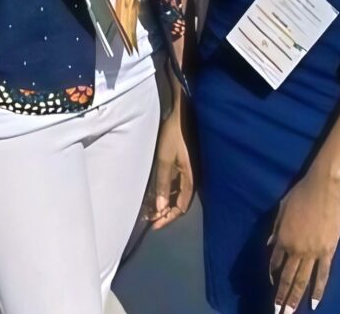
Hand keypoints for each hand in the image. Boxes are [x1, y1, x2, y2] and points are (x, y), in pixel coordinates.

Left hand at [144, 111, 193, 228]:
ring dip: (164, 204)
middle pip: (179, 203)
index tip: (155, 225)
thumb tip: (160, 209)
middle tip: (150, 220)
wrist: (177, 115)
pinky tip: (155, 195)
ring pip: (176, 195)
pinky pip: (173, 185)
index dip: (168, 218)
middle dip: (166, 214)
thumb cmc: (172, 136)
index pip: (181, 206)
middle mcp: (189, 178)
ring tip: (149, 210)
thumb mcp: (165, 160)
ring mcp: (184, 172)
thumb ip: (163, 184)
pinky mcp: (179, 166)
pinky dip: (165, 193)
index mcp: (189, 178)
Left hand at [269, 170, 339, 312]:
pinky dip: (318, 290)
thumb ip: (276, 229)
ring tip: (289, 313)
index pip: (275, 262)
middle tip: (277, 313)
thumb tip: (270, 245)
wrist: (324, 186)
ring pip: (302, 280)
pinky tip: (314, 303)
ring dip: (295, 298)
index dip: (272, 274)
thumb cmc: (302, 192)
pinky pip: (322, 275)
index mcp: (282, 237)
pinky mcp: (328, 251)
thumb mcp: (282, 208)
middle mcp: (295, 248)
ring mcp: (312, 252)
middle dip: (281, 297)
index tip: (272, 286)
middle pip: (287, 277)